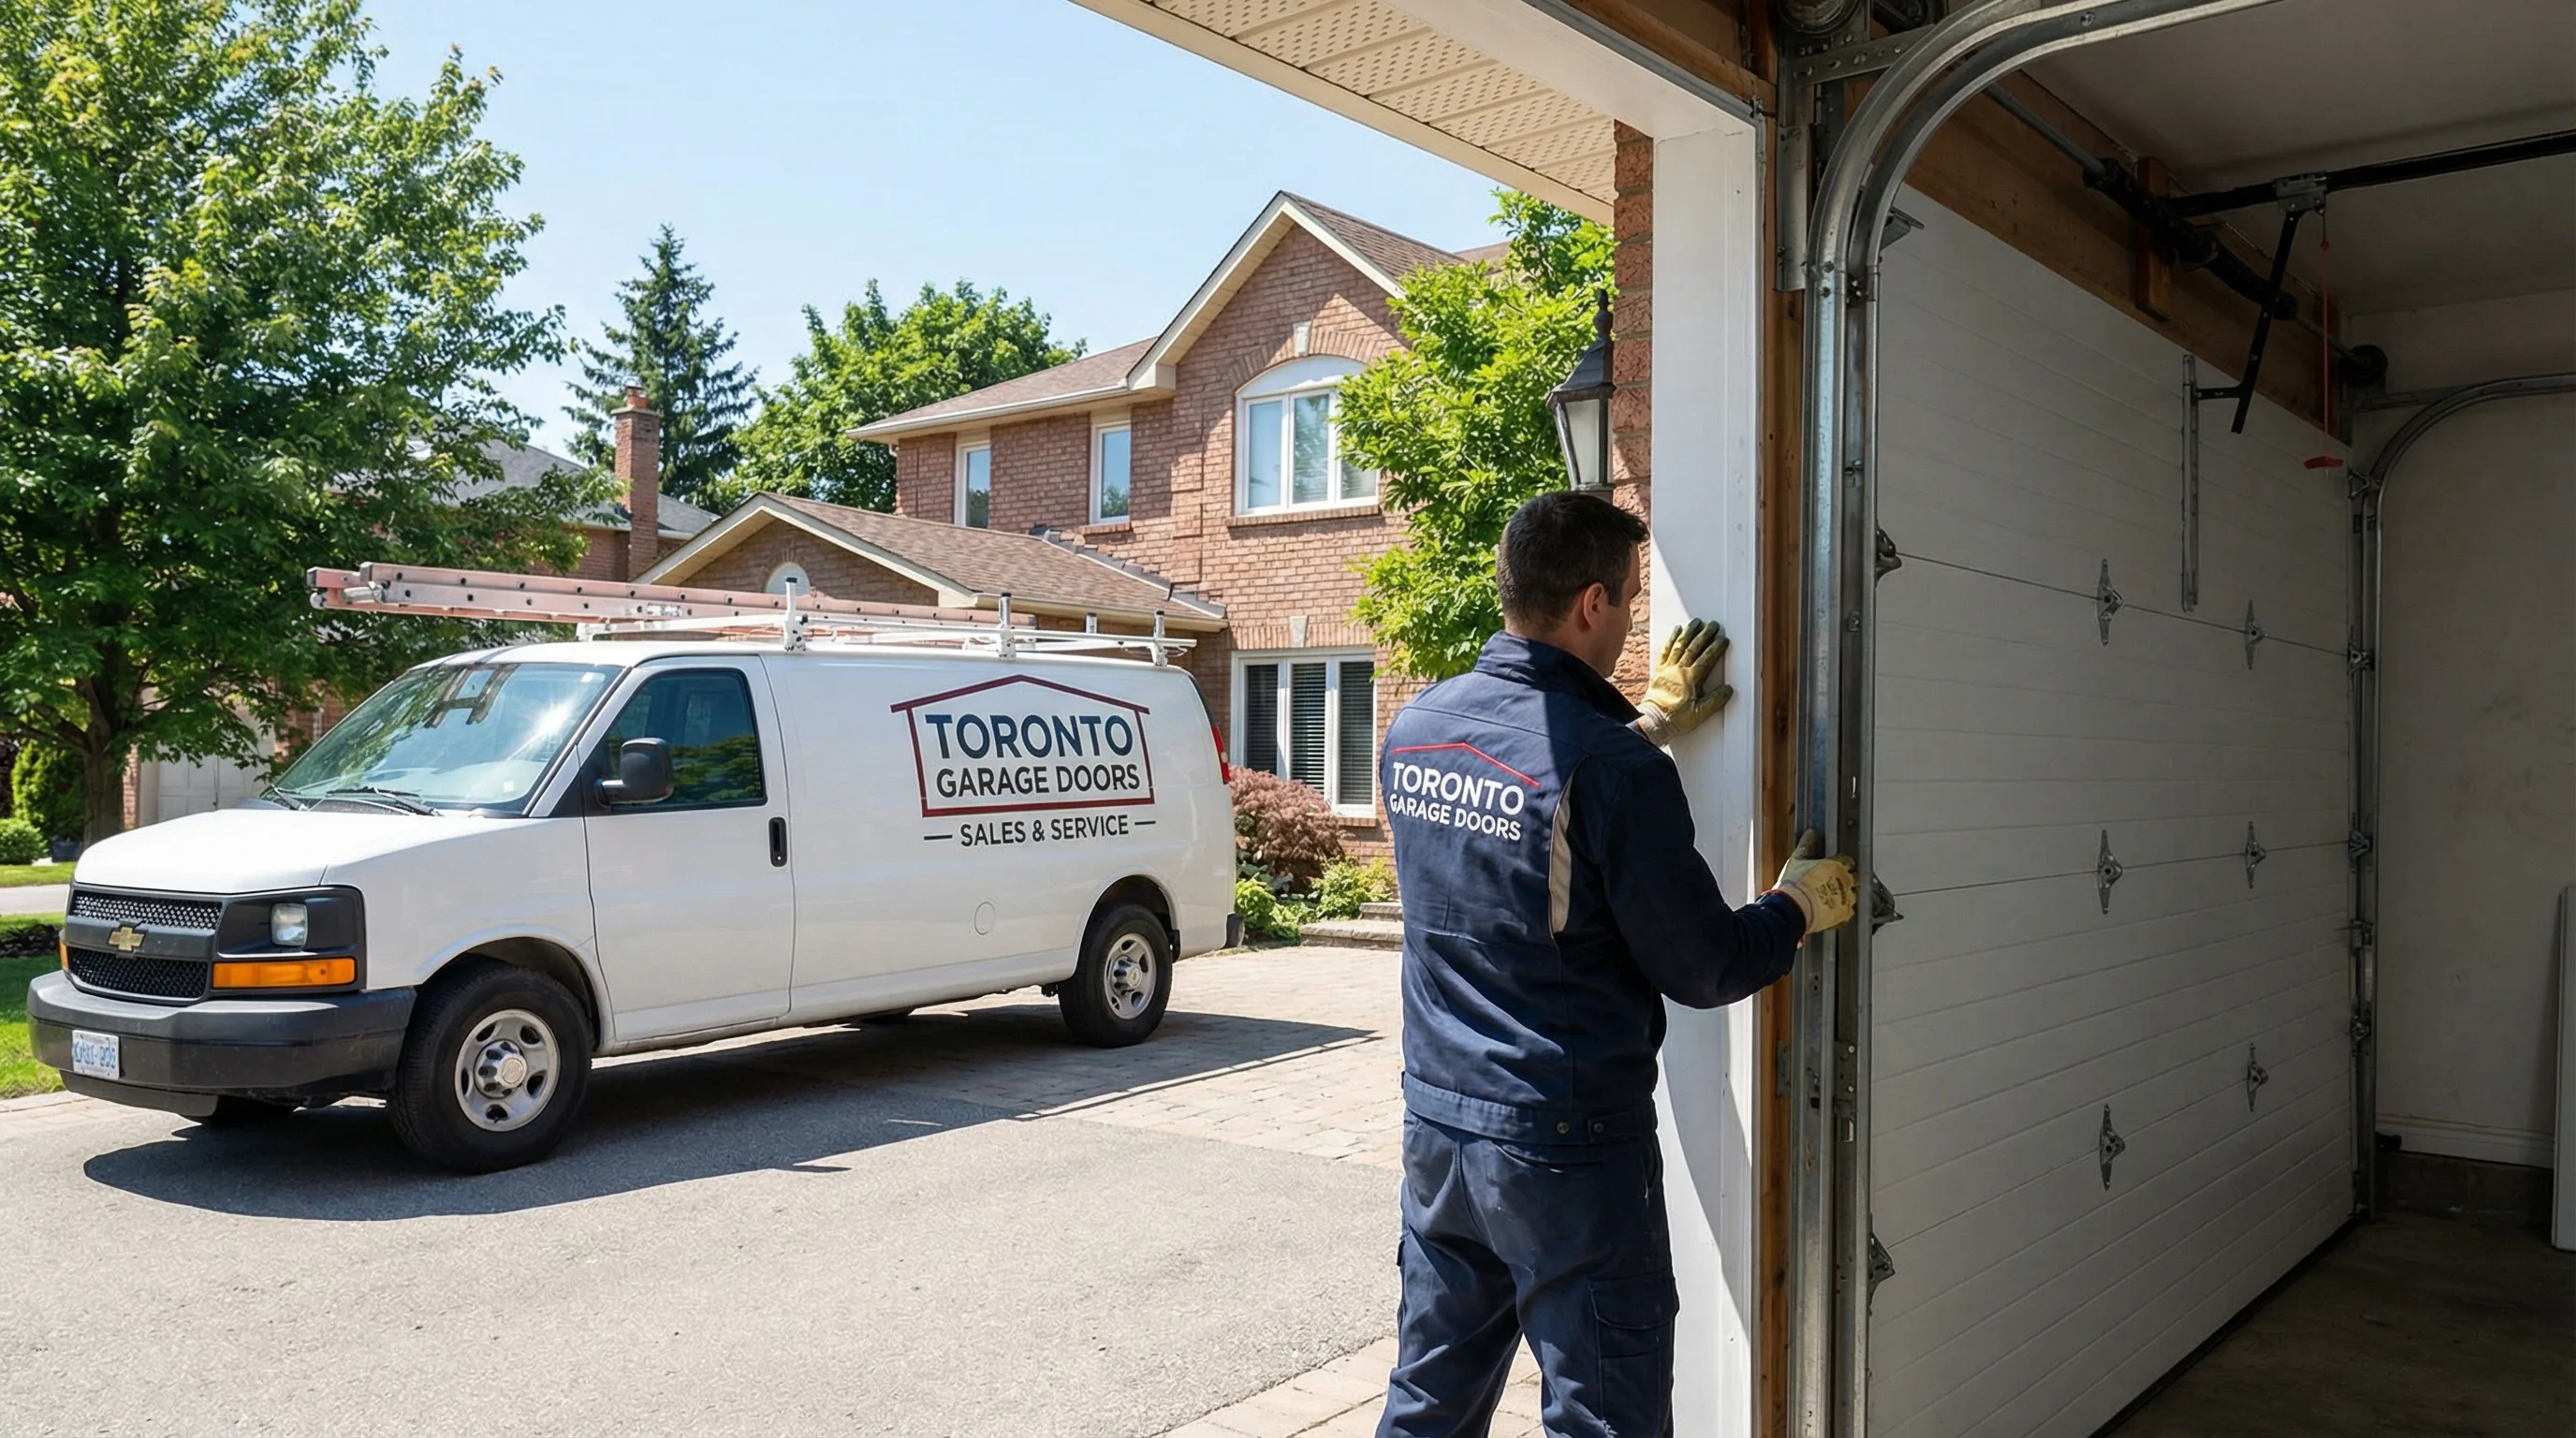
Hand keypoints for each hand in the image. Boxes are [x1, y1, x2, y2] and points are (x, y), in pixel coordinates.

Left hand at [1640, 619, 1731, 741]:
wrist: (1653, 721)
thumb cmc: (1675, 719)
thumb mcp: (1700, 713)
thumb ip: (1715, 700)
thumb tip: (1728, 689)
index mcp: (1690, 679)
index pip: (1706, 659)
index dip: (1716, 648)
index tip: (1723, 640)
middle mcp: (1679, 670)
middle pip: (1694, 648)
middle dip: (1705, 635)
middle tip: (1713, 625)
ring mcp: (1668, 669)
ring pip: (1680, 645)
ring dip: (1689, 632)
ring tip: (1696, 622)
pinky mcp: (1659, 671)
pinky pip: (1665, 651)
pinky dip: (1671, 639)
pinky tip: (1676, 632)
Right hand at [1771, 829, 1856, 934]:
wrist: (1793, 909)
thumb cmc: (1795, 884)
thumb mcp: (1797, 860)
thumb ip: (1806, 846)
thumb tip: (1811, 833)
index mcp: (1836, 865)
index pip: (1848, 860)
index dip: (1844, 863)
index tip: (1839, 865)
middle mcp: (1845, 881)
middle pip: (1855, 878)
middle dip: (1849, 879)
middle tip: (1837, 882)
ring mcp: (1846, 899)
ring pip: (1854, 895)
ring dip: (1847, 895)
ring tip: (1835, 898)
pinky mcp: (1843, 915)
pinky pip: (1849, 912)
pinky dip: (1843, 911)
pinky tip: (1834, 911)